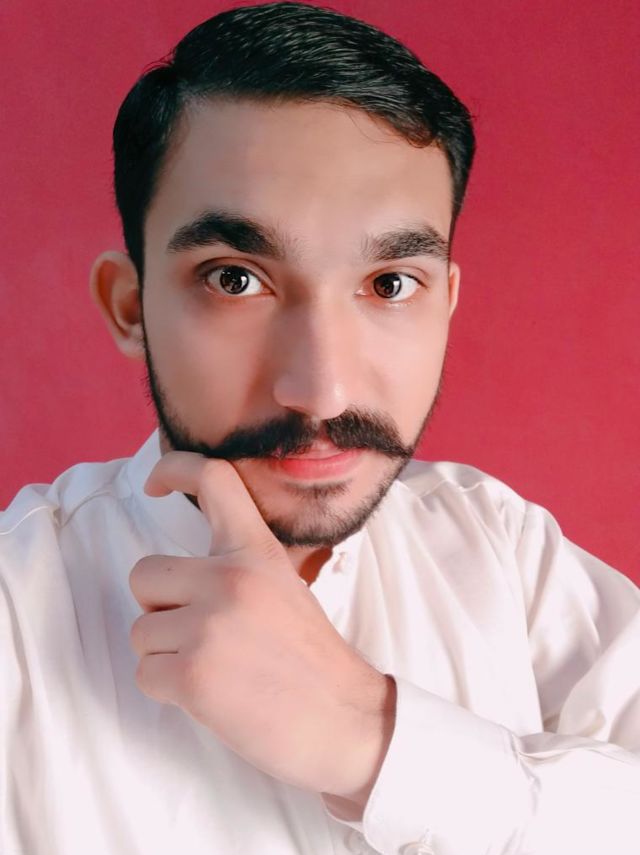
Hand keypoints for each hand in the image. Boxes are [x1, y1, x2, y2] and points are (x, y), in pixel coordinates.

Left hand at [128, 451, 394, 800]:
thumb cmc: (312, 660)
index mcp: (257, 551)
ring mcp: (210, 625)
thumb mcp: (286, 588)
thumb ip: (240, 568)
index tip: (155, 484)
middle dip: (158, 607)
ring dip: (166, 655)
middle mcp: (230, 578)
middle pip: (144, 573)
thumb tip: (181, 579)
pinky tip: (209, 694)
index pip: (214, 480)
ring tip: (215, 668)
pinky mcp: (193, 674)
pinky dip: (167, 689)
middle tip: (197, 631)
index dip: (174, 469)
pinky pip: (144, 673)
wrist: (346, 720)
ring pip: (140, 631)